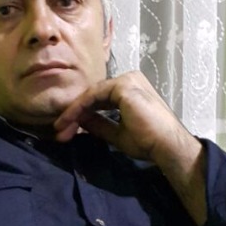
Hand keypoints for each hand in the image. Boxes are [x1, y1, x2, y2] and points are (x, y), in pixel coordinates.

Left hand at [54, 71, 207, 225]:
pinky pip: (93, 96)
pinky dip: (78, 108)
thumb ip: (99, 124)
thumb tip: (79, 119)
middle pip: (93, 96)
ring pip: (91, 95)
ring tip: (59, 129)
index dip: (81, 115)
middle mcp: (129, 80)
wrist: (166, 145)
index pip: (99, 99)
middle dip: (74, 114)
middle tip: (59, 133)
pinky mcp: (123, 86)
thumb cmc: (148, 141)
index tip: (65, 132)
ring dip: (73, 112)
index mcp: (130, 90)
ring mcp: (127, 80)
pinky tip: (67, 121)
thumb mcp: (117, 133)